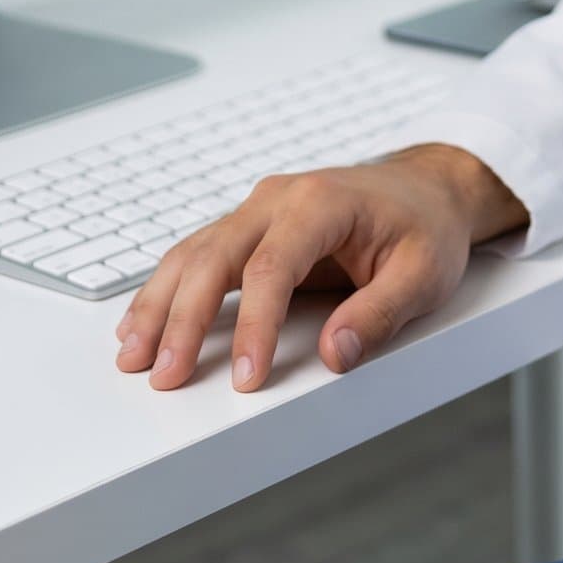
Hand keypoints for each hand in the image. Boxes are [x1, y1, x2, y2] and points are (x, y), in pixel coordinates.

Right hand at [113, 143, 527, 393]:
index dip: (254, 325)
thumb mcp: (424, 274)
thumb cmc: (426, 227)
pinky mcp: (251, 226)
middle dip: (184, 318)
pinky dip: (167, 288)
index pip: (273, 267)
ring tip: (133, 355)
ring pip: (195, 252)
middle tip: (165, 376)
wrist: (429, 186)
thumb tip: (334, 355)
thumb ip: (379, 315)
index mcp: (323, 203)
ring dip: (160, 303)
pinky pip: (199, 254)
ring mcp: (261, 208)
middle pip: (216, 257)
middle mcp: (281, 198)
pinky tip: (142, 322)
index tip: (245, 376)